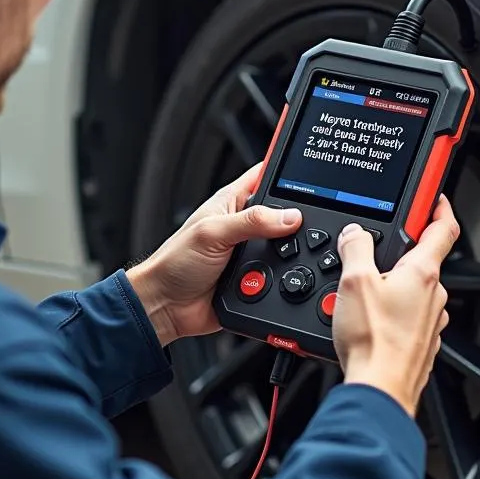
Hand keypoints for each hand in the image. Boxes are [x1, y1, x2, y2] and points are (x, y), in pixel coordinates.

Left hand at [127, 163, 301, 346]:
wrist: (167, 307)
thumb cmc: (175, 263)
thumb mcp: (212, 233)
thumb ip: (252, 221)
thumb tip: (289, 217)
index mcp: (231, 202)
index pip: (265, 175)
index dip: (286, 171)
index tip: (312, 173)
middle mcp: (244, 226)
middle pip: (284, 215)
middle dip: (296, 222)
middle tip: (305, 227)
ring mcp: (251, 253)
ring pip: (287, 249)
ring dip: (289, 256)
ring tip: (287, 259)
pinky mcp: (257, 280)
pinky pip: (281, 278)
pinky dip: (284, 281)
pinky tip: (281, 282)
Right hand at [331, 196, 459, 416]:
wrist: (379, 391)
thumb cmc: (374, 341)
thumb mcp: (354, 282)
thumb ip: (356, 248)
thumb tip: (356, 234)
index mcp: (423, 273)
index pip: (444, 228)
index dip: (439, 207)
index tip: (433, 198)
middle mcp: (434, 296)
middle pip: (421, 261)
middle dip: (397, 254)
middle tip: (370, 253)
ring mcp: (429, 322)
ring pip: (412, 291)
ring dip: (390, 286)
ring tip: (358, 295)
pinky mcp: (419, 343)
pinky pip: (405, 316)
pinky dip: (389, 312)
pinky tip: (366, 321)